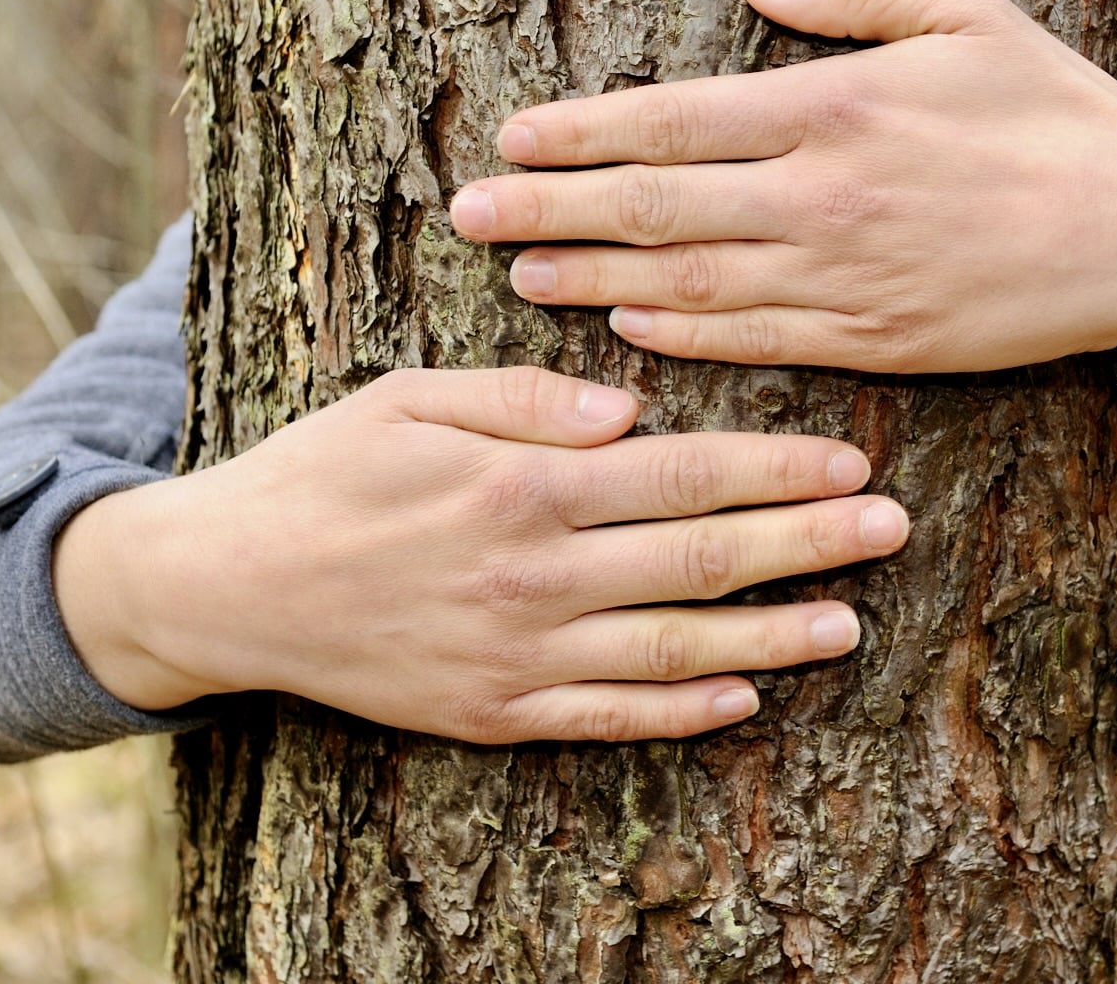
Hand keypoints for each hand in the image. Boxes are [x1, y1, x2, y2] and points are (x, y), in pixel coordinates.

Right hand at [52, 367, 906, 743]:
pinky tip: (745, 698)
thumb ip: (524, 398)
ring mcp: (515, 655)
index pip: (681, 473)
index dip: (774, 469)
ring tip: (850, 622)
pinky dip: (681, 715)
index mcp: (521, 484)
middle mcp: (533, 575)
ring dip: (769, 636)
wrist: (226, 586)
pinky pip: (605, 719)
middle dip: (806, 543)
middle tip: (890, 529)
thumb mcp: (408, 397)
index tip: (848, 460)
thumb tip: (630, 409)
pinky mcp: (491, 713)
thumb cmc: (322, 472)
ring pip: (671, 652)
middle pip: (699, 559)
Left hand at [449, 0, 1116, 372]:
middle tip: (467, 214)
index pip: (672, 121)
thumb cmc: (1058, 114)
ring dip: (591, 278)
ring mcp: (843, 279)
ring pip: (686, 283)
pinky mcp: (872, 344)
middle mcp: (821, 197)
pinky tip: (624, 324)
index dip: (581, 133)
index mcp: (835, 107)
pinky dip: (678, 334)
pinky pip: (751, 342)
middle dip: (549, 208)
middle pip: (653, 207)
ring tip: (520, 272)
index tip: (511, 136)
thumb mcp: (969, 17)